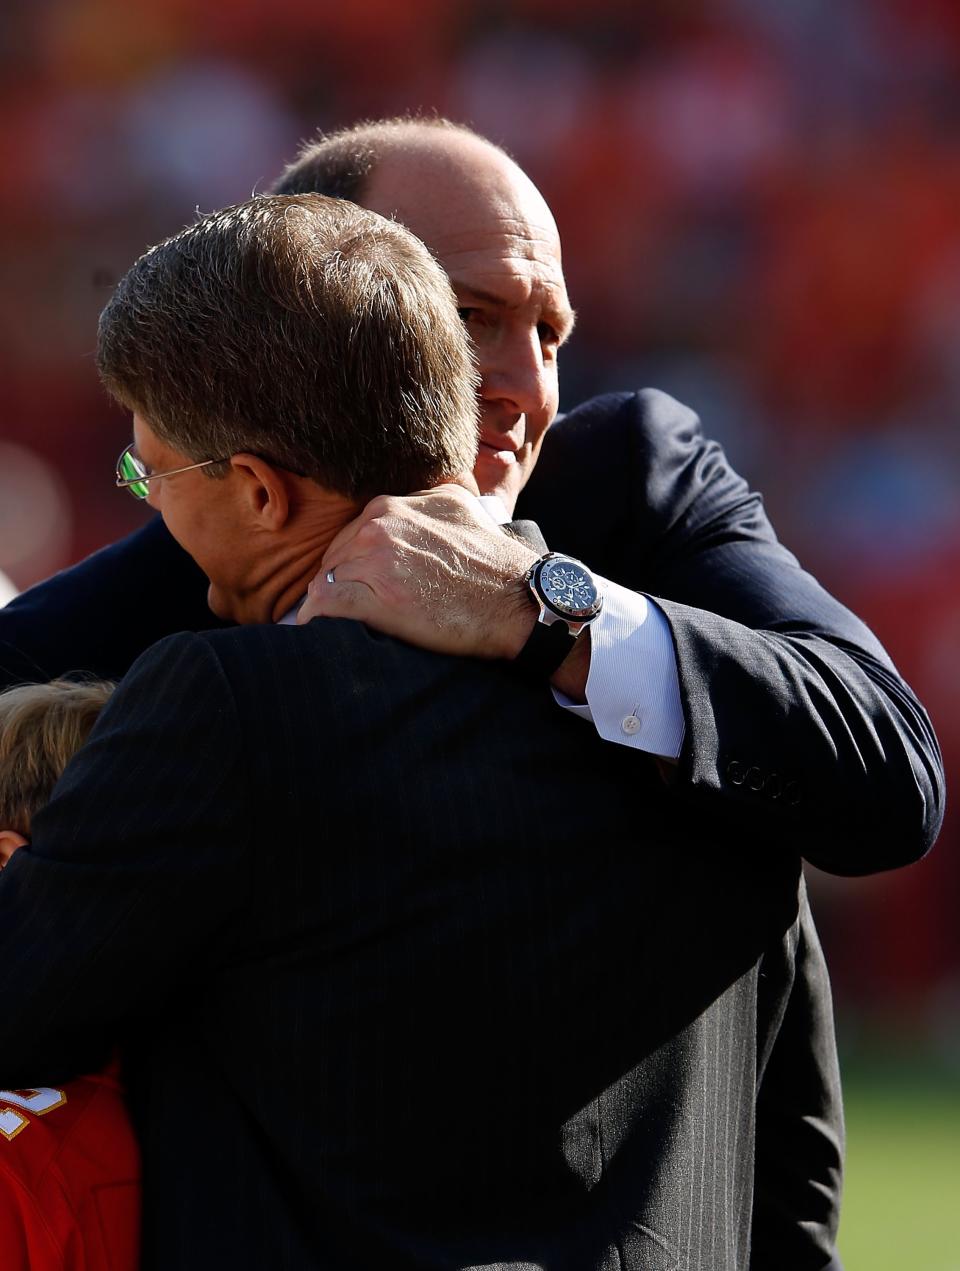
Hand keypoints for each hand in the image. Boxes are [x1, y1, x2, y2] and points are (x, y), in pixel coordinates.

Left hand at [297, 485, 539, 659]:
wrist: (517, 599)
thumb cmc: (495, 561)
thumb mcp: (461, 506)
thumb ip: (426, 500)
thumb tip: (411, 505)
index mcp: (394, 505)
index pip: (352, 534)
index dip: (354, 561)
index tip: (360, 582)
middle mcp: (380, 524)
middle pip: (336, 557)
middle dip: (339, 581)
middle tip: (348, 607)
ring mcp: (376, 559)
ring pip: (327, 580)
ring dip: (328, 603)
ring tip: (332, 623)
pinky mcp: (375, 598)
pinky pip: (324, 606)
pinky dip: (316, 619)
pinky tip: (318, 629)